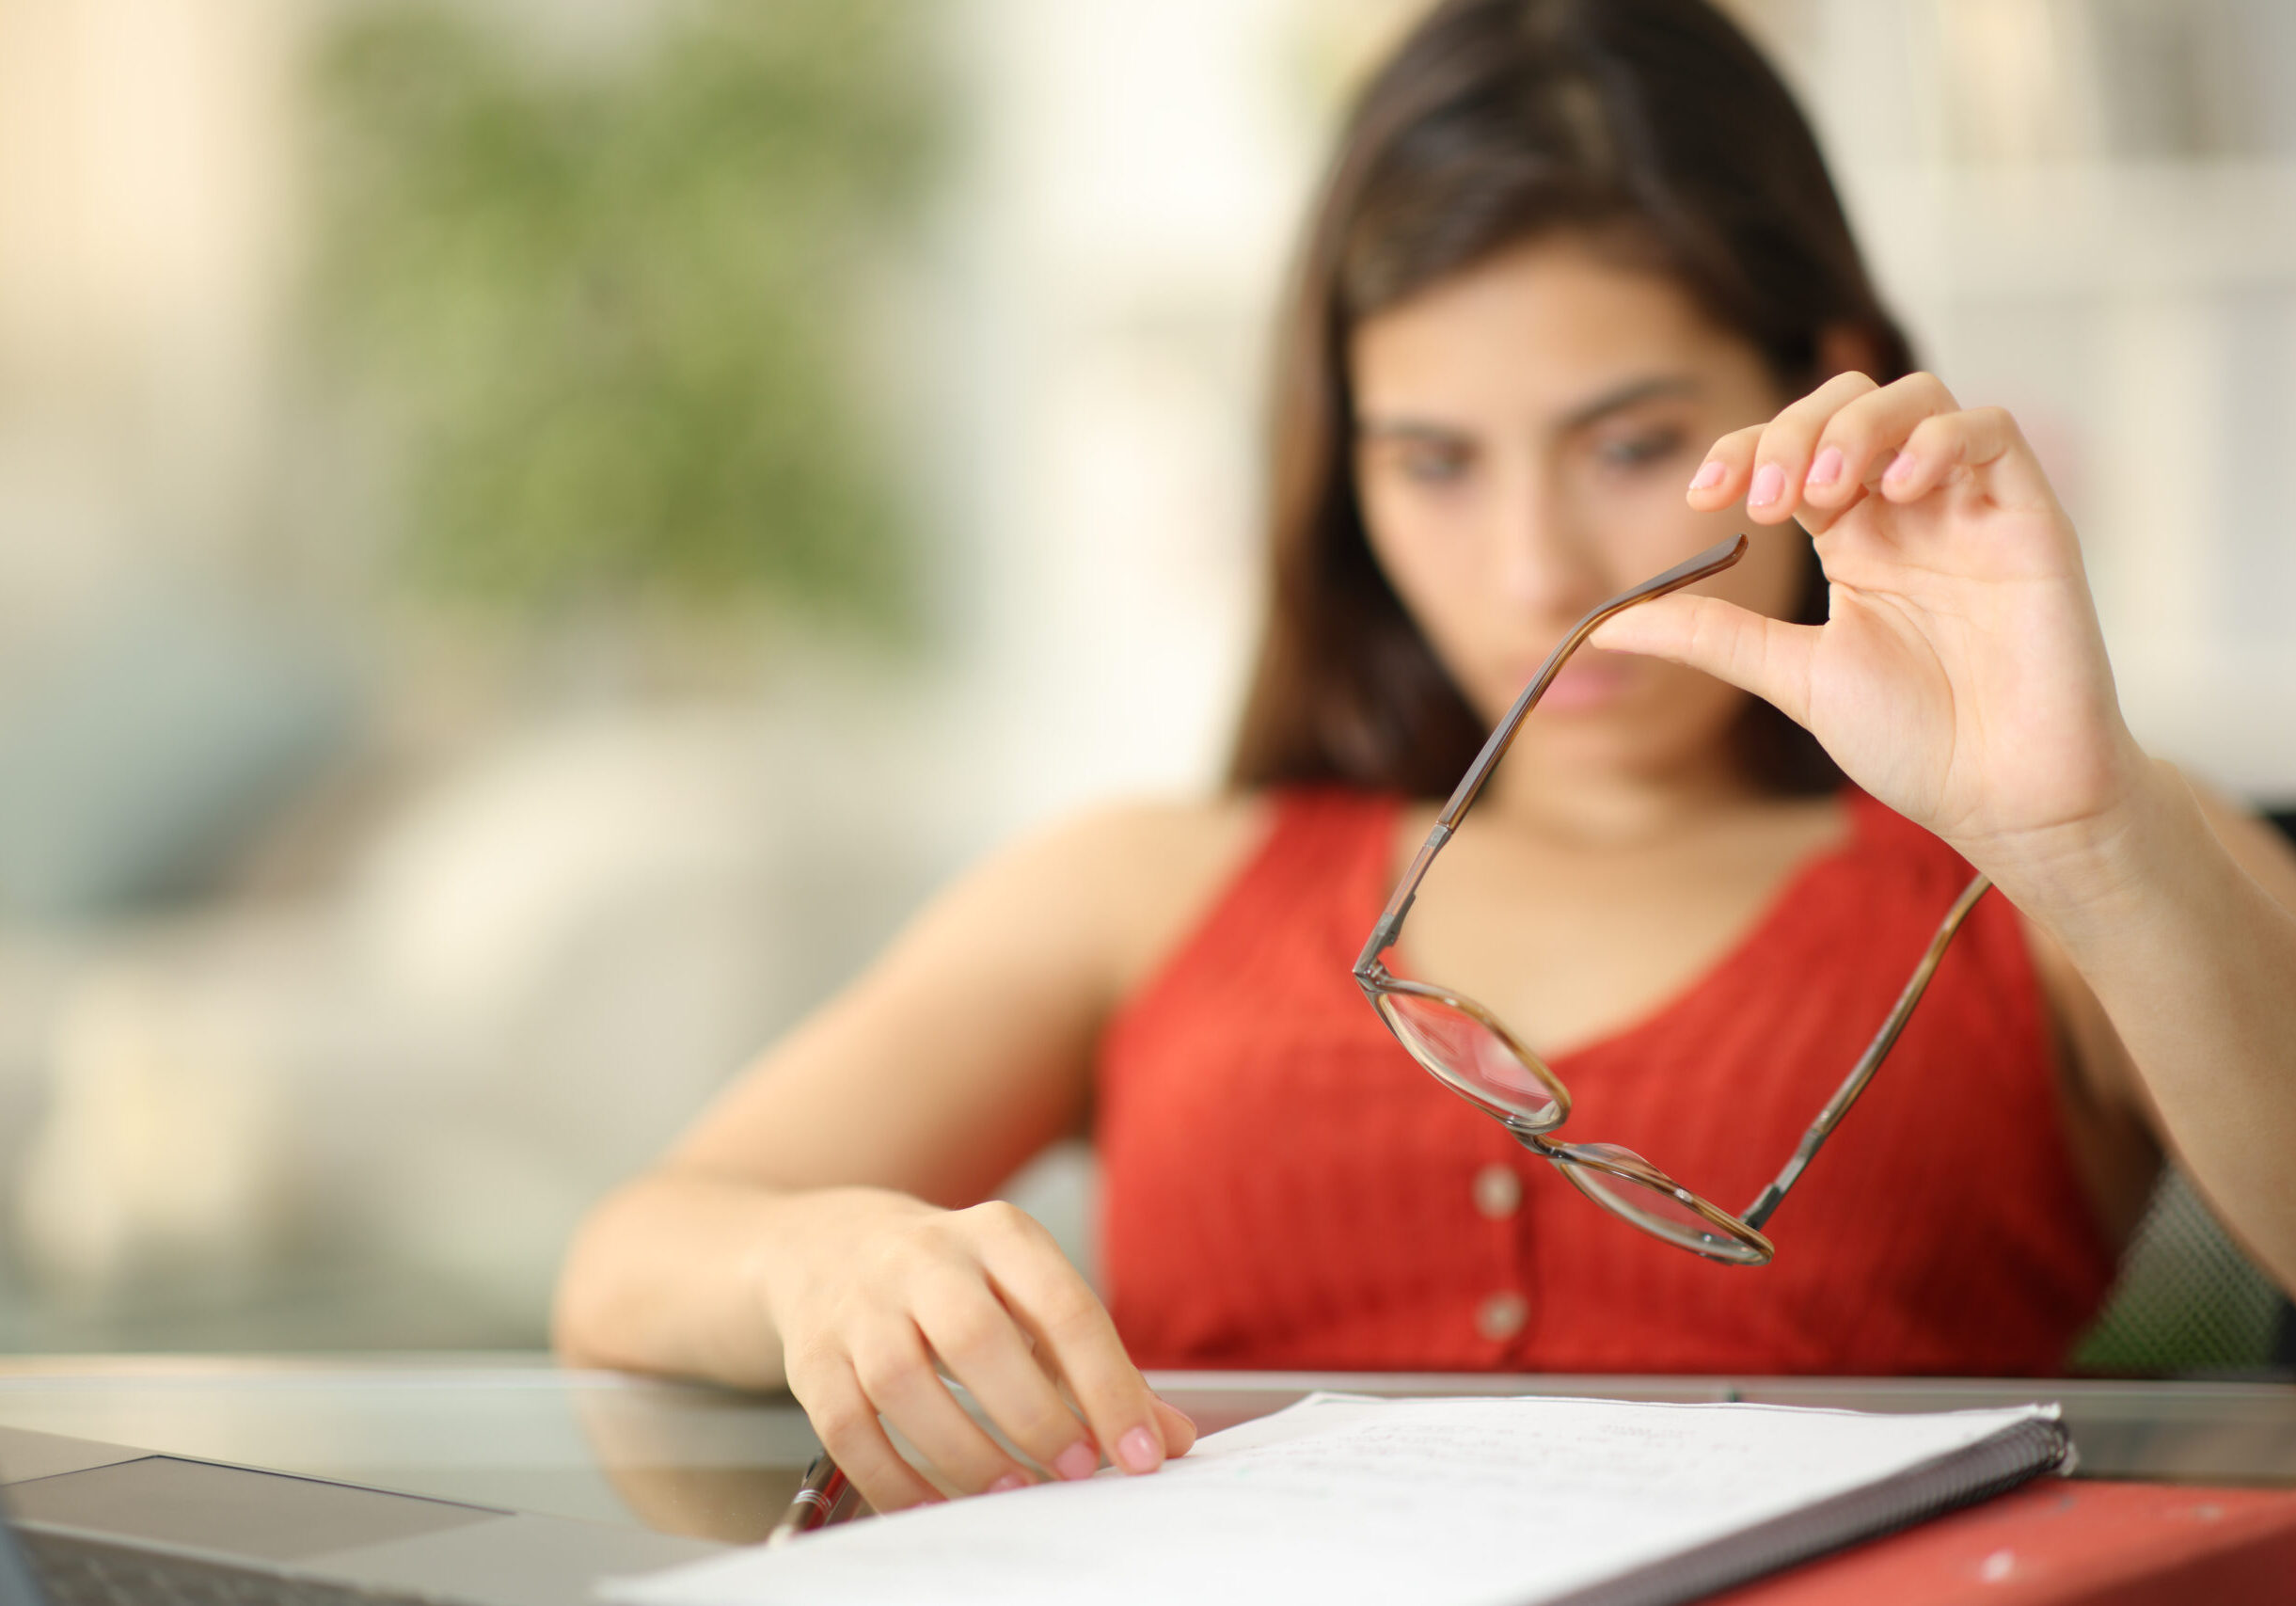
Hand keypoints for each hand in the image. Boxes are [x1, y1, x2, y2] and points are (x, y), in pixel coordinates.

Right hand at [757, 1188, 1195, 1511]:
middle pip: (975, 1337)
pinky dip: (893, 1479)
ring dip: (965, 1452)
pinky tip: (935, 1507)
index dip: (1107, 1386)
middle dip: (1034, 1416)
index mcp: (997, 1235)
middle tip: (1075, 1472)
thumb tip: (1167, 1438)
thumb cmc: (951, 1282)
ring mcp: (860, 1307)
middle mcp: (924, 1260)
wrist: (826, 1245)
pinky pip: (848, 1428)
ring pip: (903, 1383)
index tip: (1141, 1452)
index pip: (1063, 1307)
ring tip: (1013, 1494)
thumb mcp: (1026, 1295)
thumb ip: (1094, 1367)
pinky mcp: (813, 1358)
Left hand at [1591, 371, 2153, 901]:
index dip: (1744, 449)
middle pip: (1851, 403)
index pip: (1793, 449)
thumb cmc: (1916, 743)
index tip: (1704, 498)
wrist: (2004, 798)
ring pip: (1919, 398)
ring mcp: (1971, 509)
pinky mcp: (2031, 519)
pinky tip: (1898, 489)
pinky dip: (1939, 439)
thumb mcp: (1793, 677)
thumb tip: (1606, 628)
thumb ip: (1711, 636)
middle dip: (1794, 431)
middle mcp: (1911, 511)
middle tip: (1766, 503)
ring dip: (1857, 425)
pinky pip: (1993, 431)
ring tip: (1821, 491)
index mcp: (1854, 538)